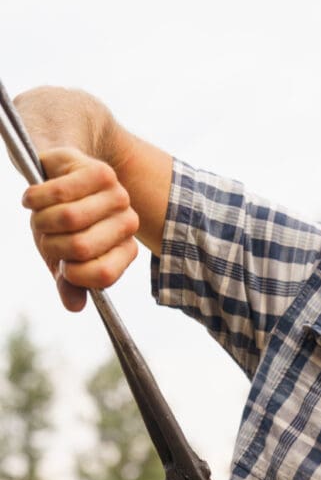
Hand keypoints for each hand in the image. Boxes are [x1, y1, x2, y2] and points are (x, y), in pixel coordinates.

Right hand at [22, 147, 139, 310]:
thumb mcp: (63, 256)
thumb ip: (69, 281)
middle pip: (80, 247)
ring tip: (38, 215)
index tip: (62, 264)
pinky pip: (59, 192)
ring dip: (41, 219)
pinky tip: (32, 199)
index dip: (72, 273)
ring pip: (68, 218)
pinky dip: (35, 198)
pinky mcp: (101, 172)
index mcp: (125, 251)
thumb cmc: (62, 223)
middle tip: (45, 234)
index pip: (103, 275)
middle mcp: (128, 224)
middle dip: (51, 244)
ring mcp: (118, 196)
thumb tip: (74, 306)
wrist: (60, 175)